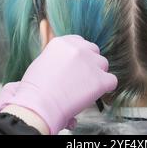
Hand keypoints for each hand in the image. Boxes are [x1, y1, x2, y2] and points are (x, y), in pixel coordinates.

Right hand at [0, 35, 117, 134]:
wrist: (38, 105)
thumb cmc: (35, 89)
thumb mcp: (41, 62)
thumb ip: (57, 56)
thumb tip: (63, 58)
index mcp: (63, 42)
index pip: (80, 42)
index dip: (79, 56)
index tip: (75, 67)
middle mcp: (78, 48)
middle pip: (93, 50)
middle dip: (89, 63)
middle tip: (80, 78)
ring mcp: (90, 62)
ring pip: (103, 64)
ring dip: (97, 74)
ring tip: (84, 89)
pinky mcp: (100, 79)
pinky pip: (111, 80)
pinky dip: (105, 88)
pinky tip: (94, 95)